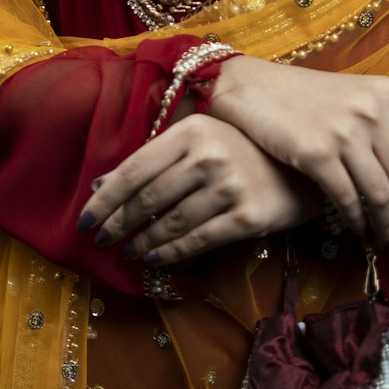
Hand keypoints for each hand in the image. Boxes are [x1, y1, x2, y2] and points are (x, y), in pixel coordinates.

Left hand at [75, 113, 322, 266]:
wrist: (305, 170)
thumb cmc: (245, 152)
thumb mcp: (202, 140)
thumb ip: (156, 157)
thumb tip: (102, 184)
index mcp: (193, 130)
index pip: (135, 168)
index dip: (105, 199)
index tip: (83, 220)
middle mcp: (209, 155)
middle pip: (148, 198)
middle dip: (117, 224)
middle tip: (100, 241)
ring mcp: (230, 187)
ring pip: (170, 223)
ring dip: (142, 242)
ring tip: (126, 252)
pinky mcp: (247, 217)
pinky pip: (197, 241)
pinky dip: (170, 253)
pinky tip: (154, 259)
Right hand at [209, 59, 388, 248]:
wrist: (252, 88)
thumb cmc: (304, 97)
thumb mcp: (356, 100)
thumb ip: (388, 129)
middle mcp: (373, 110)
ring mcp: (345, 131)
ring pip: (380, 194)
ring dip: (384, 225)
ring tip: (381, 239)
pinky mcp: (317, 152)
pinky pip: (348, 199)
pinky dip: (355, 221)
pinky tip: (355, 229)